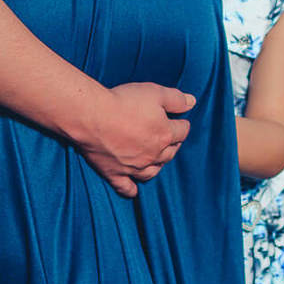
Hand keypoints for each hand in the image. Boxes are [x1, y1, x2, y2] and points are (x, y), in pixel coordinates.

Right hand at [75, 83, 194, 197]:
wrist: (91, 116)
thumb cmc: (123, 101)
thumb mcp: (154, 92)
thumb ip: (176, 99)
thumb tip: (192, 102)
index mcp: (165, 134)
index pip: (182, 131)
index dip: (182, 123)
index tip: (178, 119)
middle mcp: (153, 154)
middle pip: (170, 153)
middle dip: (173, 144)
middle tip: (169, 137)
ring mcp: (134, 167)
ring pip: (152, 172)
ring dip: (157, 165)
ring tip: (156, 158)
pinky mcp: (115, 173)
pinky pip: (126, 187)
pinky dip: (132, 189)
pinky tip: (134, 190)